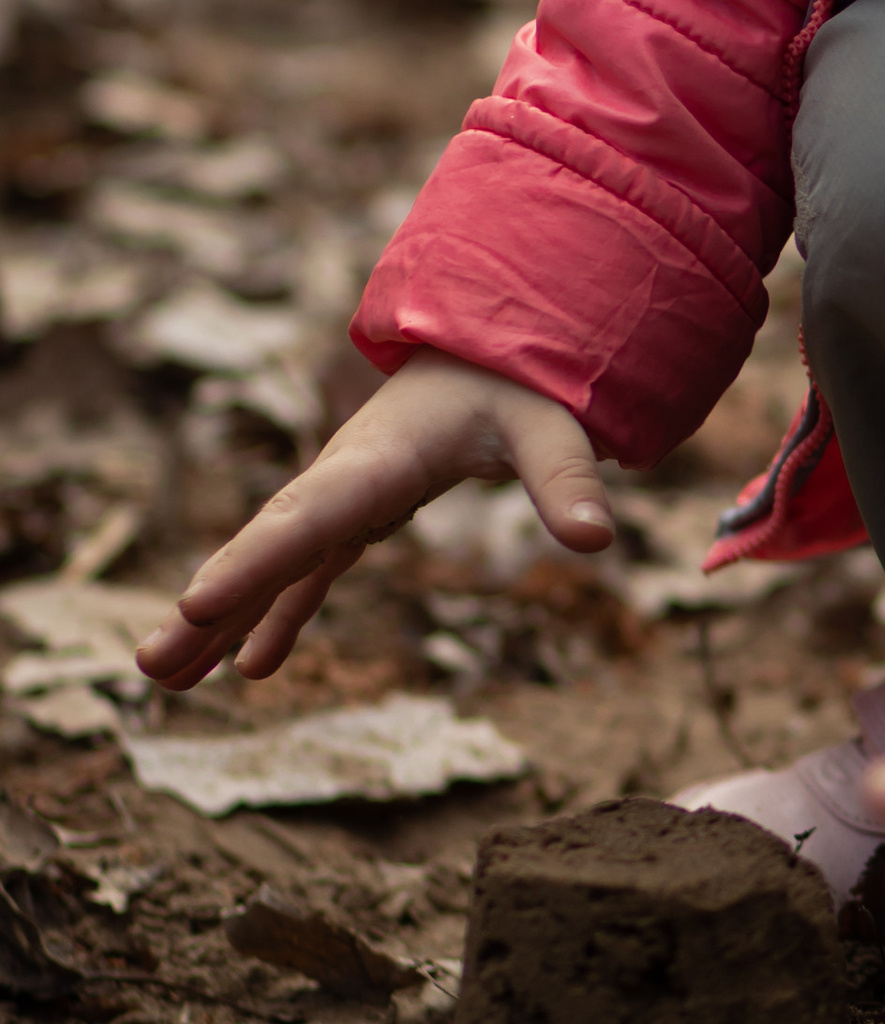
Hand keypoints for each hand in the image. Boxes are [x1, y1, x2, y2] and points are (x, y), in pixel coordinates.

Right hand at [135, 358, 612, 692]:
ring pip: (272, 566)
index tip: (196, 602)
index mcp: (380, 457)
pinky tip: (245, 669)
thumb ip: (566, 479)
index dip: (255, 562)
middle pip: (268, 547)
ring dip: (219, 620)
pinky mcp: (357, 514)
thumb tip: (598, 540)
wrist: (497, 344)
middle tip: (148, 664)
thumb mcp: (551, 425)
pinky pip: (306, 574)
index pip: (312, 516)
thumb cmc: (520, 381)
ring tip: (159, 680)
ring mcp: (344, 498)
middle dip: (209, 605)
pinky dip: (274, 617)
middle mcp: (345, 478)